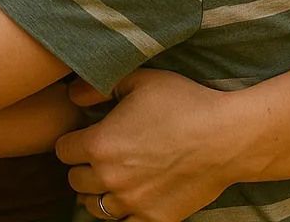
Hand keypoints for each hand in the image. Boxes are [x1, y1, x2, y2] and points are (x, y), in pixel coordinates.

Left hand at [56, 69, 242, 221]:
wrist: (226, 137)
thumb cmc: (184, 103)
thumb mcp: (140, 80)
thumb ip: (98, 87)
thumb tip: (72, 96)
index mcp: (100, 144)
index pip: (63, 151)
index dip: (72, 141)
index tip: (85, 136)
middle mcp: (110, 178)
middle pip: (75, 180)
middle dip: (83, 167)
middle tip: (100, 157)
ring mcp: (132, 202)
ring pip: (94, 207)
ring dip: (98, 193)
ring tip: (112, 179)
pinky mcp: (155, 218)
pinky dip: (123, 215)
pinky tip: (130, 200)